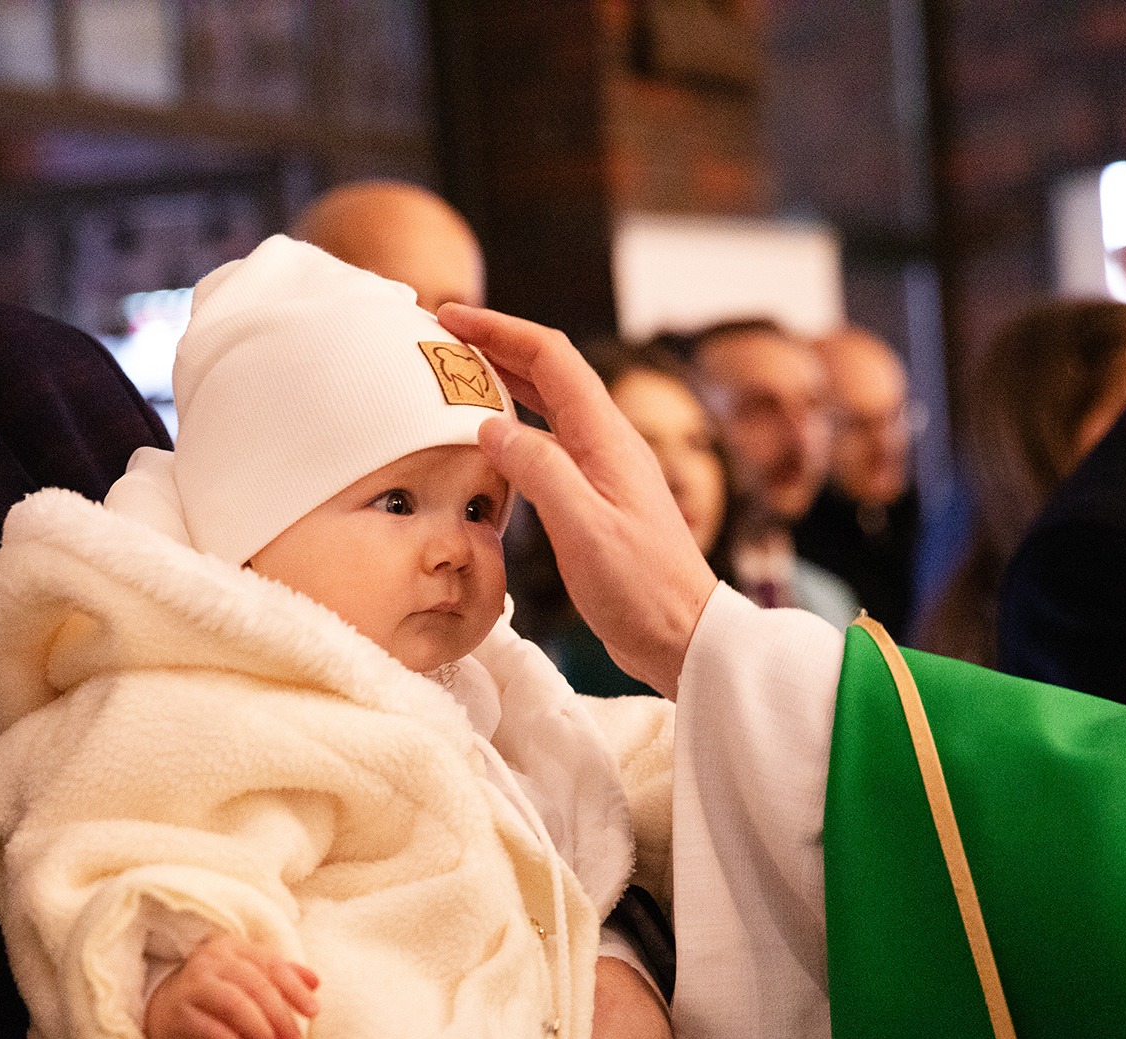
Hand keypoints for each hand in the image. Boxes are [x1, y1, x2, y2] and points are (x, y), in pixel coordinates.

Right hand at [144, 933, 319, 1038]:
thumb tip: (315, 982)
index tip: (314, 1012)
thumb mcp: (251, 983)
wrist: (167, 1016)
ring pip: (235, 1004)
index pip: (271, 963)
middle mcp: (210, 960)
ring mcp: (192, 985)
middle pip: (255, 984)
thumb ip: (282, 979)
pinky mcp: (180, 1013)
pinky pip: (214, 1030)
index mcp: (233, 947)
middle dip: (280, 1015)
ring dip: (260, 1030)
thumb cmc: (219, 999)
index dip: (295, 988)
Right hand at [438, 304, 717, 698]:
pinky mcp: (595, 499)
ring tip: (457, 377)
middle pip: (549, 374)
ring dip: (504, 383)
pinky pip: (548, 445)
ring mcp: (602, 471)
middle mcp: (607, 444)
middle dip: (497, 345)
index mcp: (607, 438)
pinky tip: (490, 442)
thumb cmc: (641, 588)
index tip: (451, 317)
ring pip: (548, 407)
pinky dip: (514, 428)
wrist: (682, 635)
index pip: (551, 358)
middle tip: (443, 337)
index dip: (500, 329)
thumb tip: (491, 426)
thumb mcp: (584, 528)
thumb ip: (539, 471)